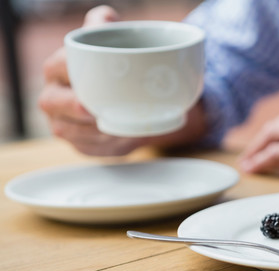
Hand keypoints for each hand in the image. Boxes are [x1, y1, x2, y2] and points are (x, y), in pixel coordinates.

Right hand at [39, 6, 143, 155]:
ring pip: (71, 131)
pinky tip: (121, 138)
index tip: (89, 79)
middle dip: (72, 107)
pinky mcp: (80, 145)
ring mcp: (64, 124)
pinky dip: (106, 145)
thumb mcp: (111, 44)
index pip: (59, 67)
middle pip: (52, 103)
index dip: (70, 72)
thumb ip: (105, 26)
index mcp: (58, 68)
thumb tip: (107, 17)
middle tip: (94, 110)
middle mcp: (53, 97)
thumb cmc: (115, 69)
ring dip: (93, 131)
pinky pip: (89, 149)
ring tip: (116, 126)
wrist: (130, 100)